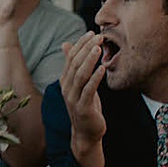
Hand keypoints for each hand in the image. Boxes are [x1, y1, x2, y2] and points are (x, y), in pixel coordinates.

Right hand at [57, 32, 109, 151]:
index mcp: (65, 81)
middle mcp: (66, 88)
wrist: (86, 133)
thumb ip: (74, 66)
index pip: (70, 58)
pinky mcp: (82, 108)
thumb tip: (66, 44)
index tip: (91, 33)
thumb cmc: (85, 106)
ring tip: (98, 48)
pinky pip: (88, 90)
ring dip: (89, 60)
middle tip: (97, 36)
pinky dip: (95, 78)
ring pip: (80, 75)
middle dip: (86, 49)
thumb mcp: (79, 84)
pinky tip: (102, 69)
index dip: (80, 44)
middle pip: (75, 64)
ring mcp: (73, 98)